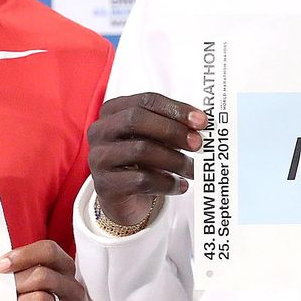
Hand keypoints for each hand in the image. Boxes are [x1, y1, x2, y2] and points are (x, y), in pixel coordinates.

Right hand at [87, 93, 206, 226]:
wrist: (124, 199)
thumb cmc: (141, 163)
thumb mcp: (154, 139)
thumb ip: (170, 127)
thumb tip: (199, 124)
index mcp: (112, 111)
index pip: (145, 101)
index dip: (175, 109)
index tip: (201, 121)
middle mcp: (100, 131)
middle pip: (136, 120)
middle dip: (172, 130)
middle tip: (198, 143)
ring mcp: (99, 158)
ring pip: (140, 150)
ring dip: (174, 160)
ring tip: (192, 169)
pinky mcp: (105, 184)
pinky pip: (141, 180)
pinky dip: (167, 183)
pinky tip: (180, 186)